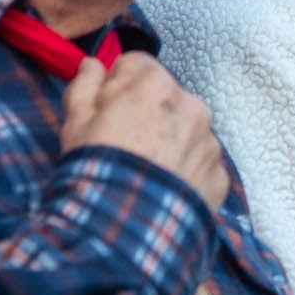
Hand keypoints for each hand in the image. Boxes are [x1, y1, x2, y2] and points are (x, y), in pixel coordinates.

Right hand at [59, 53, 228, 211]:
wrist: (124, 231)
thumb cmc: (96, 169)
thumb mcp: (75, 122)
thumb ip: (85, 84)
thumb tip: (93, 63)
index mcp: (155, 84)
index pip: (136, 65)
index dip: (117, 86)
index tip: (106, 110)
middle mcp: (192, 105)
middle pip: (166, 96)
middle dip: (148, 112)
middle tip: (125, 144)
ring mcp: (210, 142)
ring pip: (188, 130)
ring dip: (171, 141)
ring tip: (145, 171)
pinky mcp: (219, 176)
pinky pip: (201, 164)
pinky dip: (186, 172)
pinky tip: (164, 189)